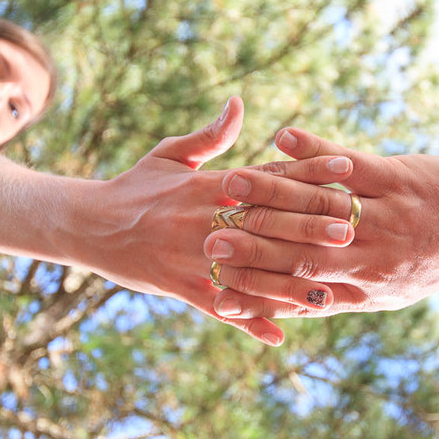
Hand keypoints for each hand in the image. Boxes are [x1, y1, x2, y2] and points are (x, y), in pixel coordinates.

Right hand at [91, 100, 358, 345]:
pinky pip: (218, 306)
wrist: (88, 224)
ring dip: (287, 282)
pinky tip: (277, 334)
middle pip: (265, 222)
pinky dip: (246, 320)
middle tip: (351, 228)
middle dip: (308, 225)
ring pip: (247, 271)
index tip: (346, 168)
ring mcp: (191, 256)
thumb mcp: (171, 154)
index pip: (267, 175)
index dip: (308, 171)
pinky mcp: (178, 286)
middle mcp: (203, 220)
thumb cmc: (135, 186)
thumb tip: (239, 103)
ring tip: (327, 290)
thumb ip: (211, 134)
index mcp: (208, 185)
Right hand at [204, 127, 438, 318]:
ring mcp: (387, 216)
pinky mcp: (402, 179)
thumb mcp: (387, 293)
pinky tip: (284, 136)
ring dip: (272, 190)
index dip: (255, 285)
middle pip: (299, 249)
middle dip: (251, 242)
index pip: (296, 286)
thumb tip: (290, 311)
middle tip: (207, 235)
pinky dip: (316, 150)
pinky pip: (352, 164)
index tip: (215, 279)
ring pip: (319, 205)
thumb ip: (336, 297)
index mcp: (362, 284)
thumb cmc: (432, 264)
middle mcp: (372, 255)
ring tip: (231, 178)